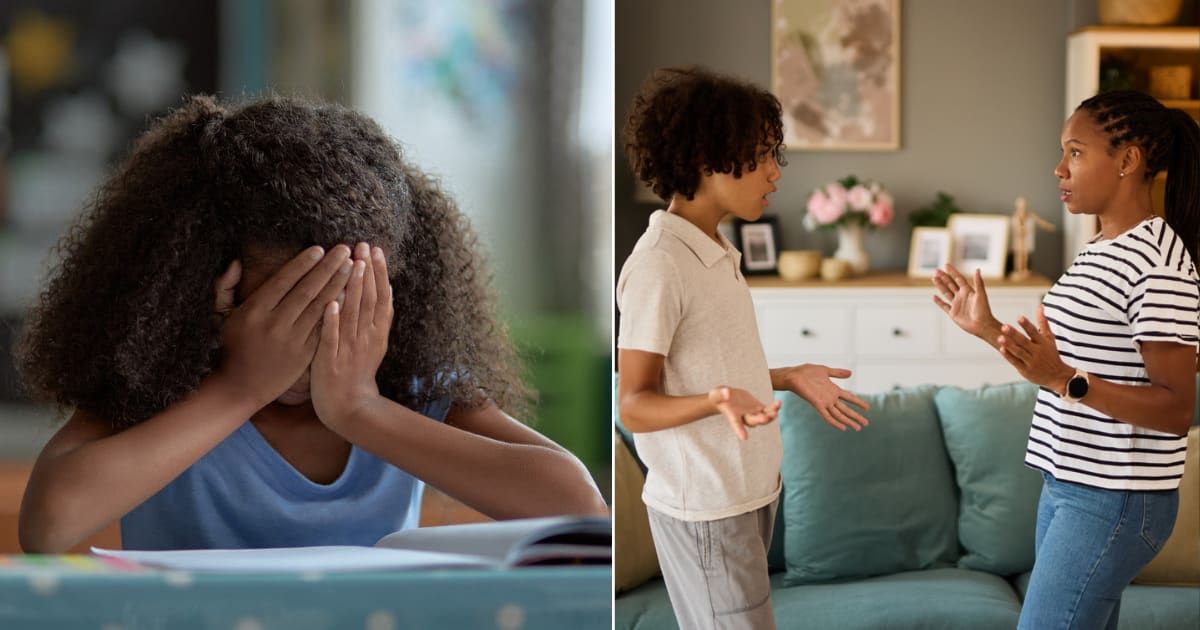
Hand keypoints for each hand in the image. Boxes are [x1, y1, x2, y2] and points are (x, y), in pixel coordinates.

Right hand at [212, 245, 352, 407]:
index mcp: (254, 311)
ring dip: (338, 284)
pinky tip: (351, 295)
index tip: (320, 249)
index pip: (284, 280)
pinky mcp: (305, 355)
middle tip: (344, 250)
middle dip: (328, 268)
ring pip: (320, 307)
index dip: (303, 264)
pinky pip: (324, 328)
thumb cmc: (231, 347)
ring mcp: (292, 340)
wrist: (241, 387)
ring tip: (353, 266)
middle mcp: (275, 324)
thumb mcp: (221, 316)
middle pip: (307, 290)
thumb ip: (224, 286)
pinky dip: (338, 310)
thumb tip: (236, 263)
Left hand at [311, 243, 393, 431]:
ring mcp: (349, 348)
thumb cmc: (357, 373)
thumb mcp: (375, 343)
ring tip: (352, 263)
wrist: (350, 407)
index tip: (375, 249)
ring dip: (353, 288)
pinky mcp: (331, 361)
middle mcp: (366, 337)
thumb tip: (387, 288)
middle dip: (367, 271)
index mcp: (376, 332)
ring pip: (353, 313)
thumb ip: (378, 317)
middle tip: (363, 245)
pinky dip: (333, 321)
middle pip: (369, 299)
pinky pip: (332, 338)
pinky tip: (331, 302)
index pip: (381, 296)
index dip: (379, 272)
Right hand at [707, 386, 781, 440]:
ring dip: (770, 415)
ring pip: (763, 417)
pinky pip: (768, 410)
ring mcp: (752, 413)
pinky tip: (779, 403)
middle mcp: (744, 417)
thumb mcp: (716, 394)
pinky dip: (774, 407)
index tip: (744, 438)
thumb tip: (727, 393)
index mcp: (733, 415)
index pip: (736, 424)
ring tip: (776, 410)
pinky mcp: (758, 408)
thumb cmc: (718, 397)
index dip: (740, 431)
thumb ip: (721, 394)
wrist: (725, 398)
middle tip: (765, 418)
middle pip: (752, 421)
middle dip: (759, 420)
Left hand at [778, 364, 869, 431]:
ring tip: (858, 428)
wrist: (794, 375)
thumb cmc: (806, 372)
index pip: (849, 397)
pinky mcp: (817, 404)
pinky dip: (835, 422)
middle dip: (856, 416)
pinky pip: (827, 416)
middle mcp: (830, 397)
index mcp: (833, 389)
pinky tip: (843, 428)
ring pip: (839, 414)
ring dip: (849, 421)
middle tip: (866, 424)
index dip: (858, 402)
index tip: (868, 408)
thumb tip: (851, 373)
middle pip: (846, 409)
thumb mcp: (825, 370)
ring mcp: (824, 402)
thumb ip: (838, 373)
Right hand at [933, 264, 999, 338]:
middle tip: (936, 270)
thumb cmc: (984, 310)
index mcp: (968, 291)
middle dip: (943, 277)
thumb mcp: (981, 295)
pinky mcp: (953, 313)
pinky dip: (939, 301)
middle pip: (950, 284)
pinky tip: (934, 296)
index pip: (958, 279)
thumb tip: (977, 269)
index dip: (952, 272)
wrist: (982, 326)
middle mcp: (961, 296)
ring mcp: (956, 304)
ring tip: (934, 278)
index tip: (946, 265)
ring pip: (946, 292)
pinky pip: (944, 306)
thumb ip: (978, 282)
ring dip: (940, 286)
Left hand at [996, 305, 1073, 392]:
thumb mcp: (1049, 338)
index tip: (1019, 317)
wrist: (1057, 375)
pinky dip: (1009, 356)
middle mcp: (1037, 351)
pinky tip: (1001, 349)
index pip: (1034, 332)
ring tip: (999, 337)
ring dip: (1009, 345)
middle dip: (1014, 334)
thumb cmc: (1050, 354)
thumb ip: (1043, 322)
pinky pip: (1016, 362)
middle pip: (1024, 341)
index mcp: (1042, 343)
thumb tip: (1040, 306)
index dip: (1026, 324)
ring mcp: (1031, 361)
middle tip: (1003, 326)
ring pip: (1019, 352)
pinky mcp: (1025, 370)